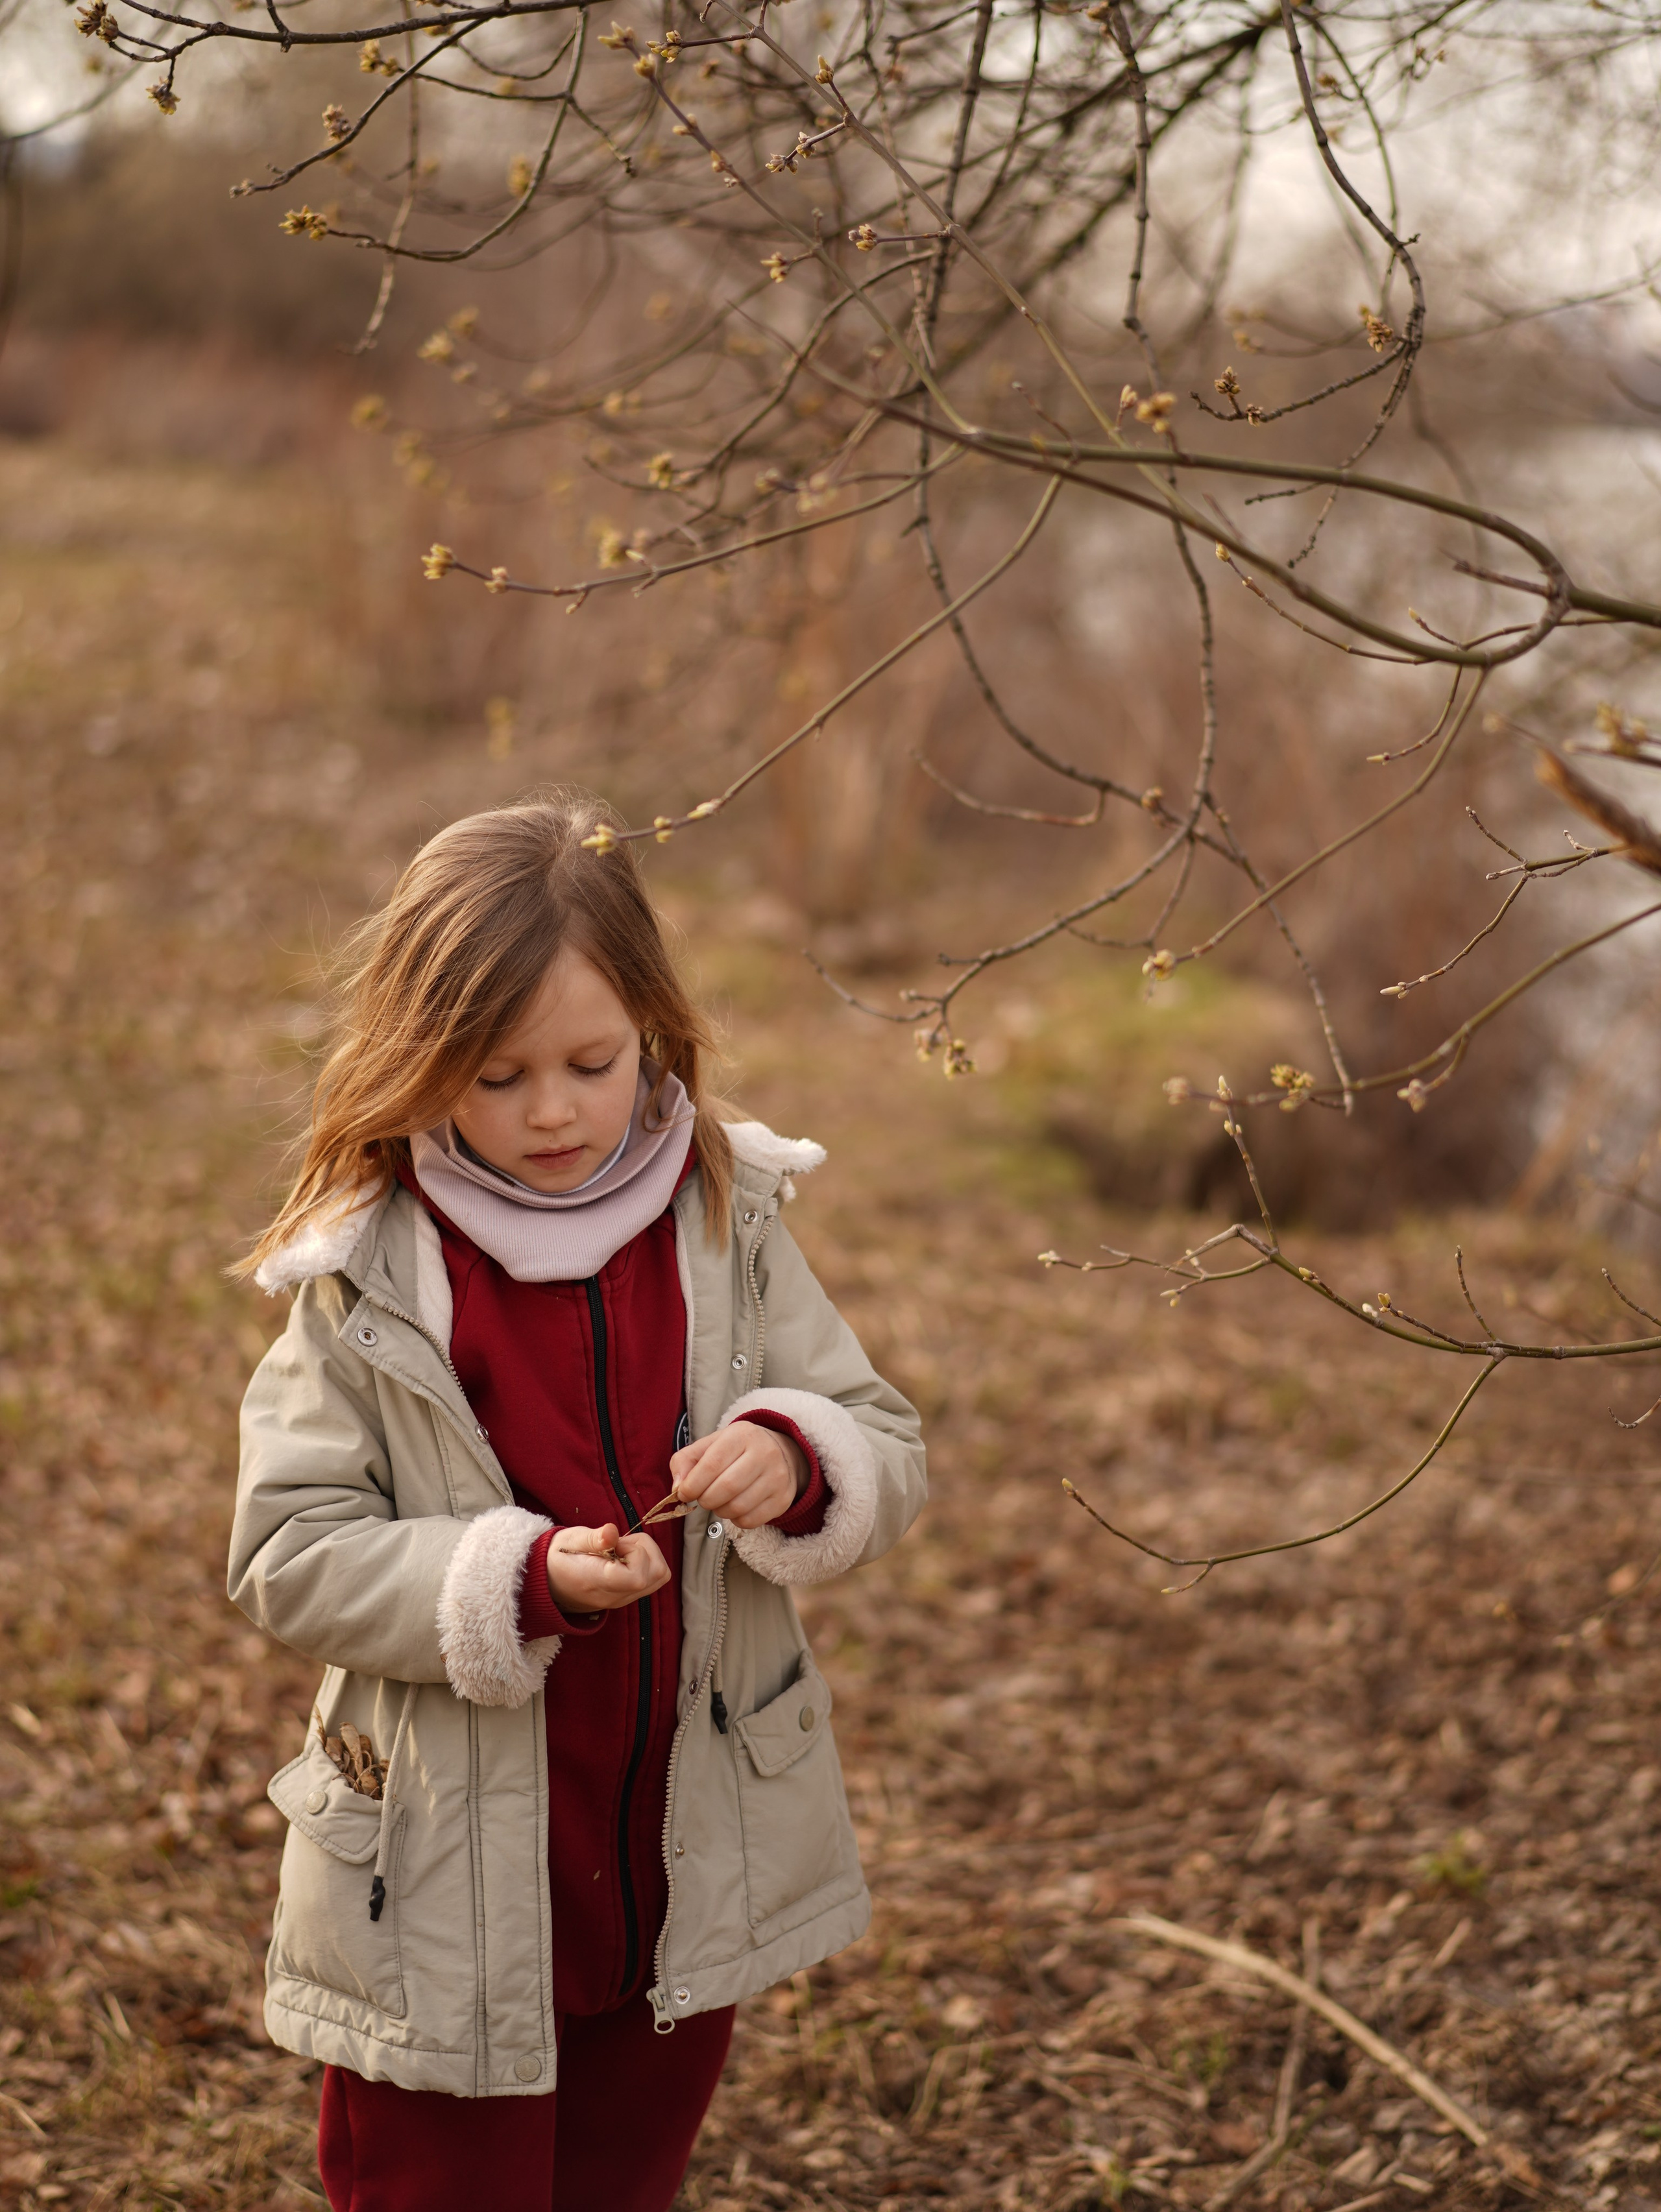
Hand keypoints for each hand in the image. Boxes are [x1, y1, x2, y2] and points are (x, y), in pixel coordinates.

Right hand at [544, 1525, 669, 1614]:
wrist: (546, 1581)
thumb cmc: (558, 1556)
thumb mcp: (570, 1540)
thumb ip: (594, 1538)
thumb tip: (612, 1532)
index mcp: (599, 1583)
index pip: (638, 1577)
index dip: (635, 1552)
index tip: (615, 1543)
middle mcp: (615, 1597)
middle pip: (658, 1574)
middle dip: (646, 1549)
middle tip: (620, 1543)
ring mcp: (623, 1599)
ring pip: (660, 1576)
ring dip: (648, 1555)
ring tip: (622, 1549)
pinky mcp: (627, 1595)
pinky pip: (652, 1579)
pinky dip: (645, 1562)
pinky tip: (623, 1557)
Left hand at [670, 1423, 806, 1530]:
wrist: (779, 1452)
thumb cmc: (736, 1450)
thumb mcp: (709, 1445)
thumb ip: (685, 1461)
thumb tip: (677, 1488)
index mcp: (742, 1435)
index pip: (711, 1465)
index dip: (692, 1485)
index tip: (684, 1494)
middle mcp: (764, 1453)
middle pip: (725, 1488)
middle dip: (705, 1499)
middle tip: (703, 1498)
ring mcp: (777, 1477)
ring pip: (737, 1507)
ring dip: (720, 1511)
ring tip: (719, 1501)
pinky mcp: (782, 1499)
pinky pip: (750, 1521)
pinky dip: (736, 1520)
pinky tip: (736, 1507)